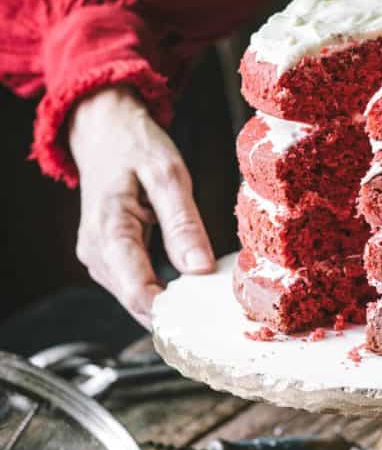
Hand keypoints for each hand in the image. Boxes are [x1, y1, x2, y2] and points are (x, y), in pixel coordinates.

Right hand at [69, 86, 214, 327]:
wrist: (103, 131)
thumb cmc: (135, 147)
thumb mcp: (168, 175)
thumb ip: (183, 224)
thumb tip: (200, 269)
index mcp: (109, 230)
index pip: (137, 291)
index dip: (172, 312)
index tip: (208, 318)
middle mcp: (96, 253)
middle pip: (136, 302)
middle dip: (175, 312)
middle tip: (218, 315)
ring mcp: (97, 259)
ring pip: (135, 299)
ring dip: (169, 304)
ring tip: (208, 302)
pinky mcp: (106, 260)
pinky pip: (134, 286)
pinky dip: (161, 291)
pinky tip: (188, 289)